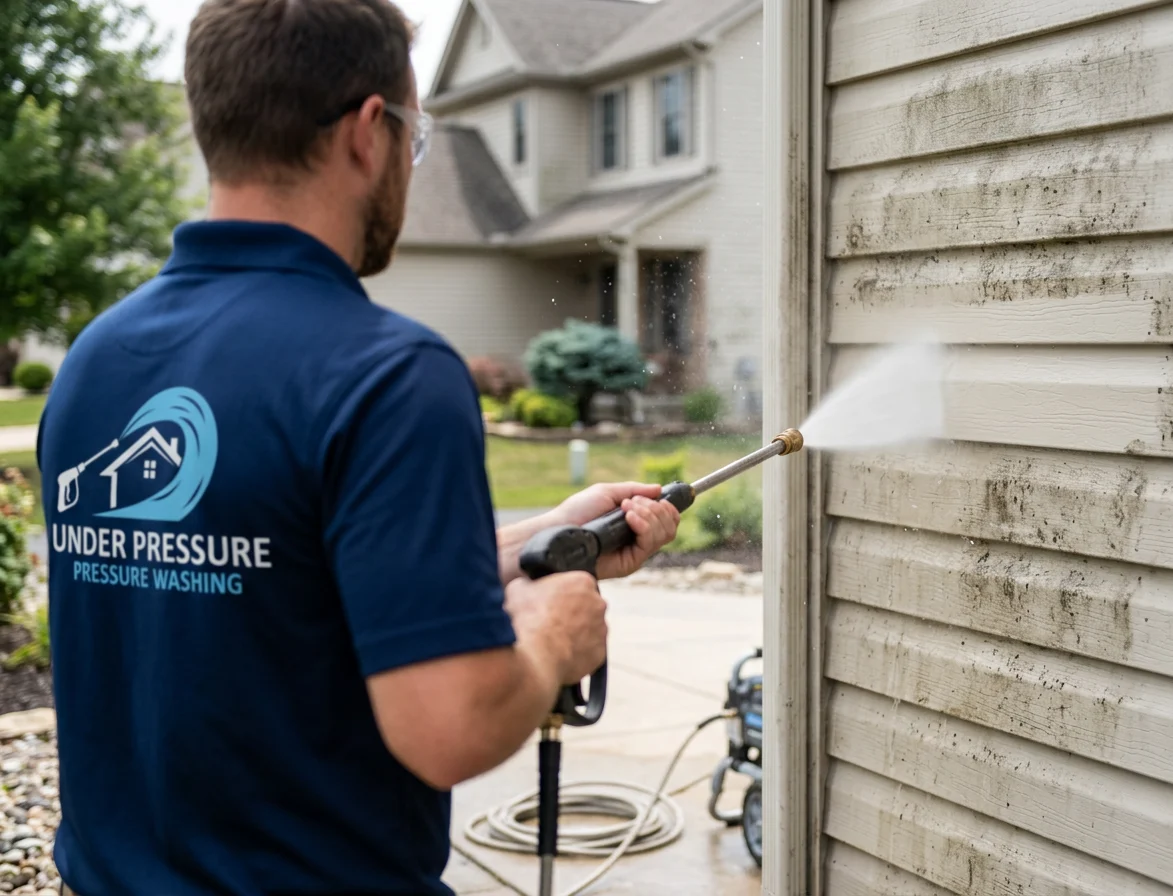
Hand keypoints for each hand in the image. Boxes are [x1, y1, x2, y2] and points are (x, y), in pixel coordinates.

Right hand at [505, 572, 607, 684]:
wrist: (535, 656)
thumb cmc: (527, 620)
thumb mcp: (517, 589)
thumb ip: (528, 584)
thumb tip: (525, 586)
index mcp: (582, 582)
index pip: (575, 584)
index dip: (559, 594)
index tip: (548, 602)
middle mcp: (598, 604)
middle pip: (586, 606)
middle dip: (571, 613)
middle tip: (550, 623)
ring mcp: (601, 630)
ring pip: (589, 630)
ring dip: (575, 634)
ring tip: (552, 642)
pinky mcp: (599, 654)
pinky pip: (589, 652)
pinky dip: (577, 653)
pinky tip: (558, 655)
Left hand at [550, 482, 680, 579]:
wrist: (559, 529)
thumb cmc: (578, 511)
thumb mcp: (607, 493)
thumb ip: (634, 490)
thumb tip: (659, 489)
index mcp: (636, 524)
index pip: (667, 520)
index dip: (666, 507)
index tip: (654, 497)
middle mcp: (638, 540)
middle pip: (670, 527)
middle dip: (656, 508)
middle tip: (631, 503)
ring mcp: (635, 553)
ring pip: (664, 534)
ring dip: (649, 514)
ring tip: (626, 509)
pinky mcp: (629, 564)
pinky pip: (650, 543)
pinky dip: (644, 525)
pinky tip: (628, 517)